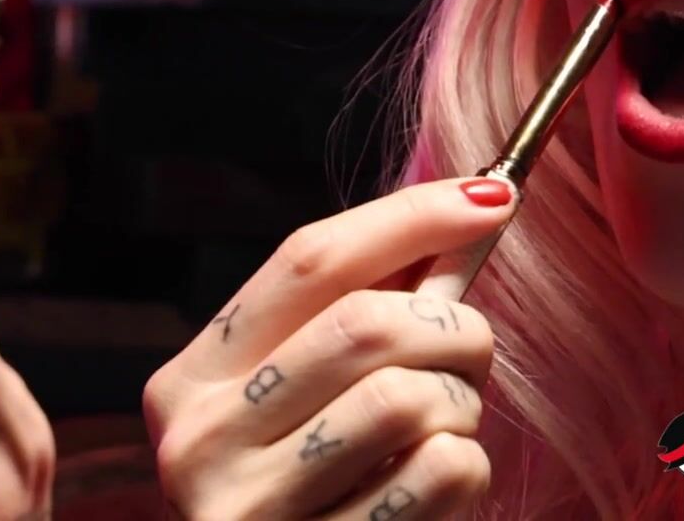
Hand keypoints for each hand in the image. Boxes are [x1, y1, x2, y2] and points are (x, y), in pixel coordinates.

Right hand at [143, 177, 515, 519]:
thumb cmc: (307, 497)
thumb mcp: (299, 403)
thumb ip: (364, 312)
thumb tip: (470, 212)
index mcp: (189, 384)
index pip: (305, 261)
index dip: (409, 218)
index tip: (494, 196)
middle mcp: (200, 445)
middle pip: (367, 324)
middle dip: (454, 325)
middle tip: (472, 351)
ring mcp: (251, 514)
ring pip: (412, 397)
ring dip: (463, 407)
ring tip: (444, 432)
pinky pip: (441, 473)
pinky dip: (467, 470)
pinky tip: (434, 490)